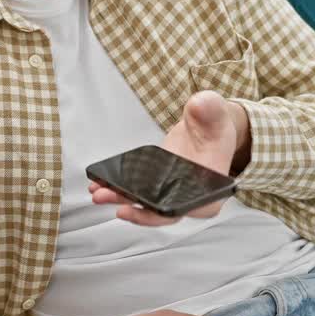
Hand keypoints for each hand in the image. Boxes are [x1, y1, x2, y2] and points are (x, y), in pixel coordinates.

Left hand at [90, 91, 246, 225]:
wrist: (203, 125)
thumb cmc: (213, 125)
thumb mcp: (214, 112)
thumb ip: (210, 109)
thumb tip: (201, 104)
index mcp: (212, 188)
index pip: (191, 207)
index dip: (171, 211)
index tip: (150, 208)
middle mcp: (192, 197)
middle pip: (163, 210)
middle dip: (138, 211)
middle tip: (116, 204)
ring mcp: (171, 192)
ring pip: (145, 204)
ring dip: (121, 200)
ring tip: (100, 194)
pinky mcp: (156, 186)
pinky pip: (136, 192)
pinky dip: (118, 190)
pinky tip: (100, 184)